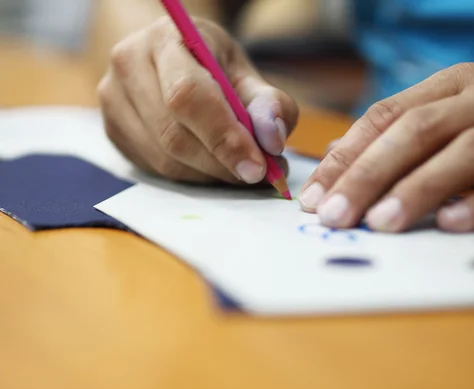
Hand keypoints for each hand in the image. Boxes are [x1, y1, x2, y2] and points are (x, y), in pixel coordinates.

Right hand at [98, 16, 297, 183]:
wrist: (170, 57)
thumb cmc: (212, 63)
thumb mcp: (246, 71)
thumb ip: (268, 103)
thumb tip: (272, 141)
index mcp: (165, 39)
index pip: (188, 95)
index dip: (224, 137)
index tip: (257, 167)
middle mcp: (129, 65)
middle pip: (173, 134)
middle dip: (221, 163)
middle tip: (257, 174)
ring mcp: (113, 99)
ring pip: (164, 159)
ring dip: (209, 175)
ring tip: (238, 168)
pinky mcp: (112, 130)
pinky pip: (154, 169)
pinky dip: (191, 177)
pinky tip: (211, 166)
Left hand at [300, 61, 473, 231]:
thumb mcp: (469, 102)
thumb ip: (411, 125)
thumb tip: (345, 153)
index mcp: (459, 83)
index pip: (388, 115)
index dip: (348, 154)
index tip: (314, 193)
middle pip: (418, 132)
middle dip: (368, 174)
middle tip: (332, 215)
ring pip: (467, 153)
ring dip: (418, 188)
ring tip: (378, 223)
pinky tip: (452, 223)